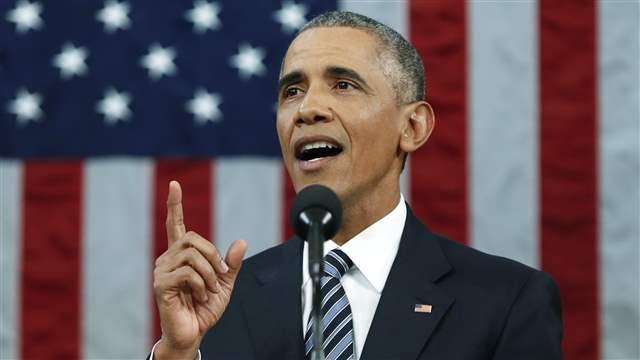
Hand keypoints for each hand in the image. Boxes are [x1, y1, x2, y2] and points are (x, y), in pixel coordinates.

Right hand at [153, 181, 246, 357]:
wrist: (193, 333)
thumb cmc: (204, 308)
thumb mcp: (224, 283)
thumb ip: (231, 263)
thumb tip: (241, 241)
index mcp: (181, 256)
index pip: (176, 224)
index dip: (174, 205)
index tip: (173, 184)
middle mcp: (168, 259)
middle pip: (193, 238)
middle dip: (213, 255)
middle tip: (221, 275)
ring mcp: (162, 271)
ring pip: (192, 255)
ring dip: (209, 273)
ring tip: (208, 290)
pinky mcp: (161, 285)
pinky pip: (188, 273)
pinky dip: (201, 284)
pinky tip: (199, 296)